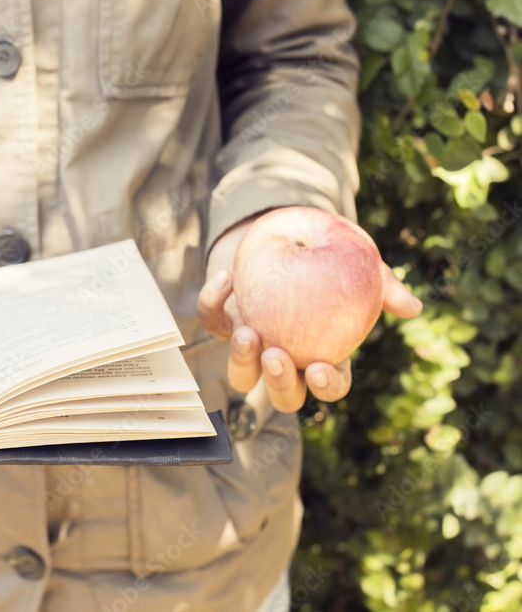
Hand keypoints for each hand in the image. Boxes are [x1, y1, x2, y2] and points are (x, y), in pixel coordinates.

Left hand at [197, 216, 422, 412]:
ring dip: (242, 362)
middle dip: (279, 384)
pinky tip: (227, 278)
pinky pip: (212, 322)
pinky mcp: (222, 323)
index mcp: (324, 355)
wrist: (285, 229)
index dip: (326, 385)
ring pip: (242, 377)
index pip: (329, 384)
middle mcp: (286, 359)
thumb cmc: (329, 255)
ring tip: (248, 333)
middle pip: (284, 395)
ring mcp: (252, 345)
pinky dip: (214, 303)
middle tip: (275, 355)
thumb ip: (384, 286)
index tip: (321, 368)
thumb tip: (412, 307)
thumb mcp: (360, 266)